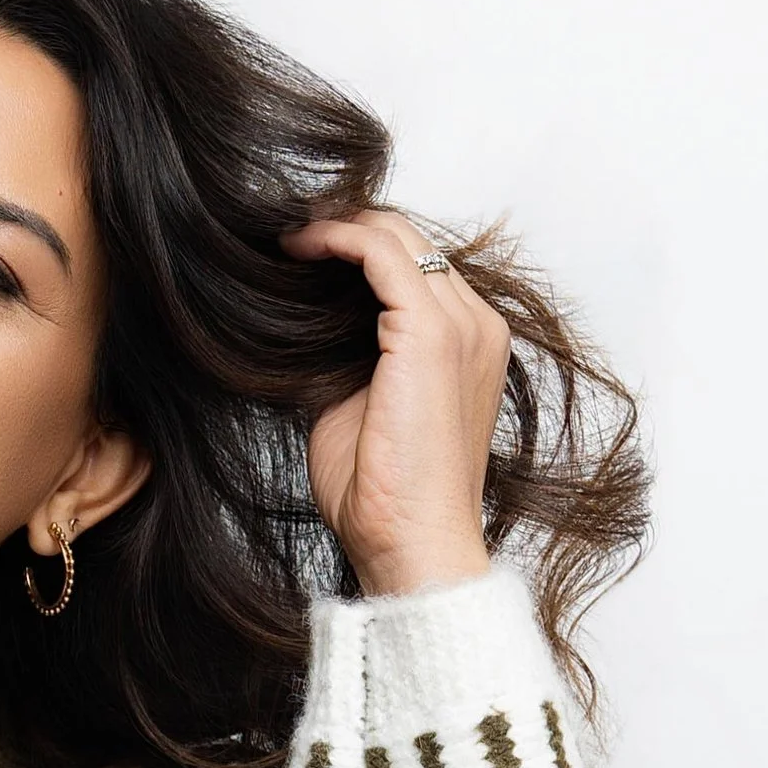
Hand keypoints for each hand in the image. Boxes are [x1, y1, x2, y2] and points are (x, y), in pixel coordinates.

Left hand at [281, 208, 511, 596]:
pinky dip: (337, 239)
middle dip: (350, 226)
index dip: (363, 248)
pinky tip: (299, 247)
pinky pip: (381, 254)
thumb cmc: (385, 497)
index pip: (421, 267)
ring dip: (340, 226)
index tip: (306, 251)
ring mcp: (461, 325)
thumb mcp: (359, 409)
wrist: (411, 542)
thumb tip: (301, 332)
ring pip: (399, 237)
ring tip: (290, 237)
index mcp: (470, 344)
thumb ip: (347, 360)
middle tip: (292, 234)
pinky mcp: (431, 332)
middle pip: (413, 241)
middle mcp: (476, 325)